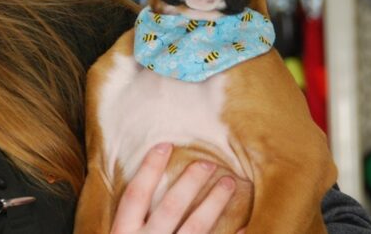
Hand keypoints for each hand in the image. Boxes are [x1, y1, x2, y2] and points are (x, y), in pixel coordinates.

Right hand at [110, 143, 239, 233]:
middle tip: (208, 164)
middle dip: (190, 183)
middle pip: (170, 208)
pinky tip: (243, 227)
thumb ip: (126, 221)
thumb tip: (139, 190)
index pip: (136, 195)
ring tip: (230, 183)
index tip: (164, 145)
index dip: (149, 169)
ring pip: (195, 228)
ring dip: (214, 203)